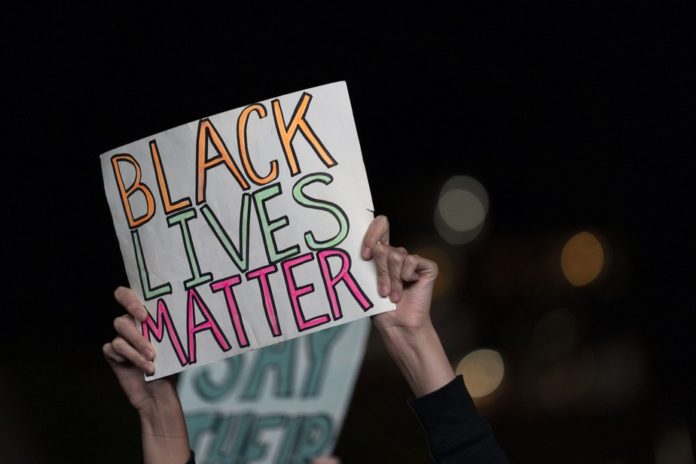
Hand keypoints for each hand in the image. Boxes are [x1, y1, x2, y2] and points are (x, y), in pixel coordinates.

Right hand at [103, 286, 173, 414]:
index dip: (129, 300)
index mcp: (144, 317)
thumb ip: (167, 327)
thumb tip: (177, 314)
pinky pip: (112, 349)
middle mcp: (130, 327)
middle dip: (136, 333)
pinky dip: (128, 358)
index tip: (144, 315)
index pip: (126, 296)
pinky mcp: (113, 356)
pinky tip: (138, 367)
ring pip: (119, 336)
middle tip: (150, 347)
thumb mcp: (173, 344)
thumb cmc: (170, 365)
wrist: (160, 393)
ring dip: (136, 348)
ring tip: (152, 359)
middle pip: (122, 321)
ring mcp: (120, 341)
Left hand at [361, 215, 438, 336]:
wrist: (397, 324)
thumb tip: (365, 246)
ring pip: (396, 256)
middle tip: (382, 291)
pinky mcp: (427, 266)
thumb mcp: (367, 281)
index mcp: (382, 255)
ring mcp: (412, 260)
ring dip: (392, 279)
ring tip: (393, 295)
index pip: (379, 227)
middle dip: (380, 272)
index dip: (371, 235)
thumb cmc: (380, 307)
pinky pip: (411, 261)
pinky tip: (409, 286)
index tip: (365, 256)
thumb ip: (368, 261)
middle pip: (383, 247)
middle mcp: (398, 254)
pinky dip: (407, 276)